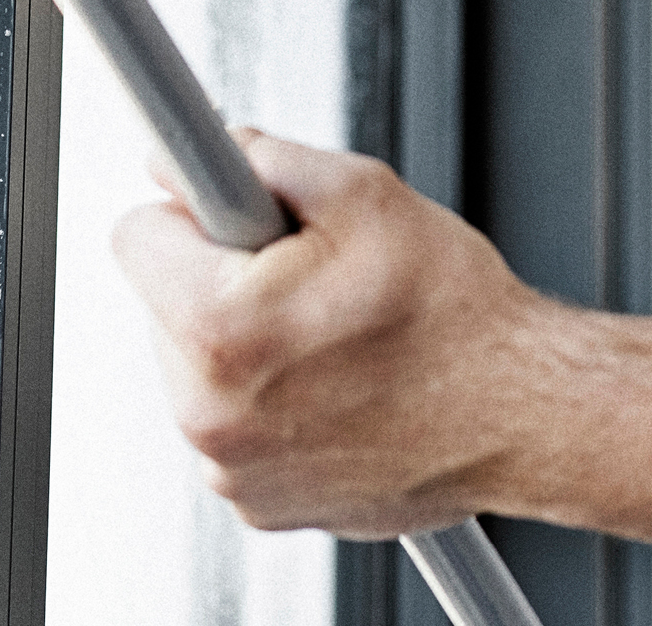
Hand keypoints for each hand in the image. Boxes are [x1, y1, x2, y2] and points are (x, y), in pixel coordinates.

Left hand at [112, 131, 546, 536]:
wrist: (519, 408)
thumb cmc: (452, 310)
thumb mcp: (359, 190)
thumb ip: (259, 156)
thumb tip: (195, 151)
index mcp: (221, 330)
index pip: (133, 236)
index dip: (188, 205)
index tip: (227, 206)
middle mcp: (210, 414)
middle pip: (164, 302)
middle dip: (223, 273)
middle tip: (306, 270)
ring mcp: (232, 469)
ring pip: (196, 363)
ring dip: (245, 334)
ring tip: (331, 326)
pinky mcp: (257, 501)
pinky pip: (231, 419)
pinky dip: (270, 393)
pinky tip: (336, 376)